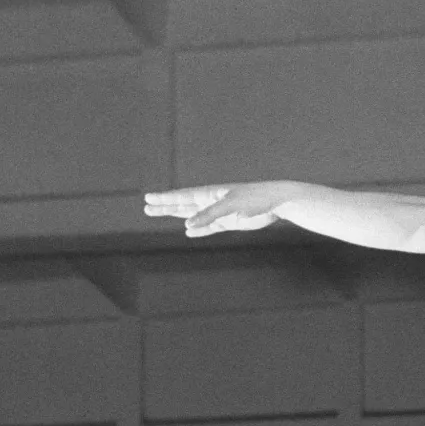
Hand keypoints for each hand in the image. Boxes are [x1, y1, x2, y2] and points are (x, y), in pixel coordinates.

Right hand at [143, 182, 297, 236]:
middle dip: (165, 207)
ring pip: (194, 215)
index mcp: (211, 194)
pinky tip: (189, 232)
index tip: (148, 198)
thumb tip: (186, 225)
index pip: (182, 196)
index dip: (165, 199)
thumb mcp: (230, 206)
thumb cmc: (255, 199)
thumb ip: (209, 215)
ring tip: (160, 215)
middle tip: (146, 208)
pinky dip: (199, 230)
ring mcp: (221, 213)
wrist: (278, 202)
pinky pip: (209, 227)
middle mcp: (213, 202)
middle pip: (184, 205)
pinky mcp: (231, 222)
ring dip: (178, 216)